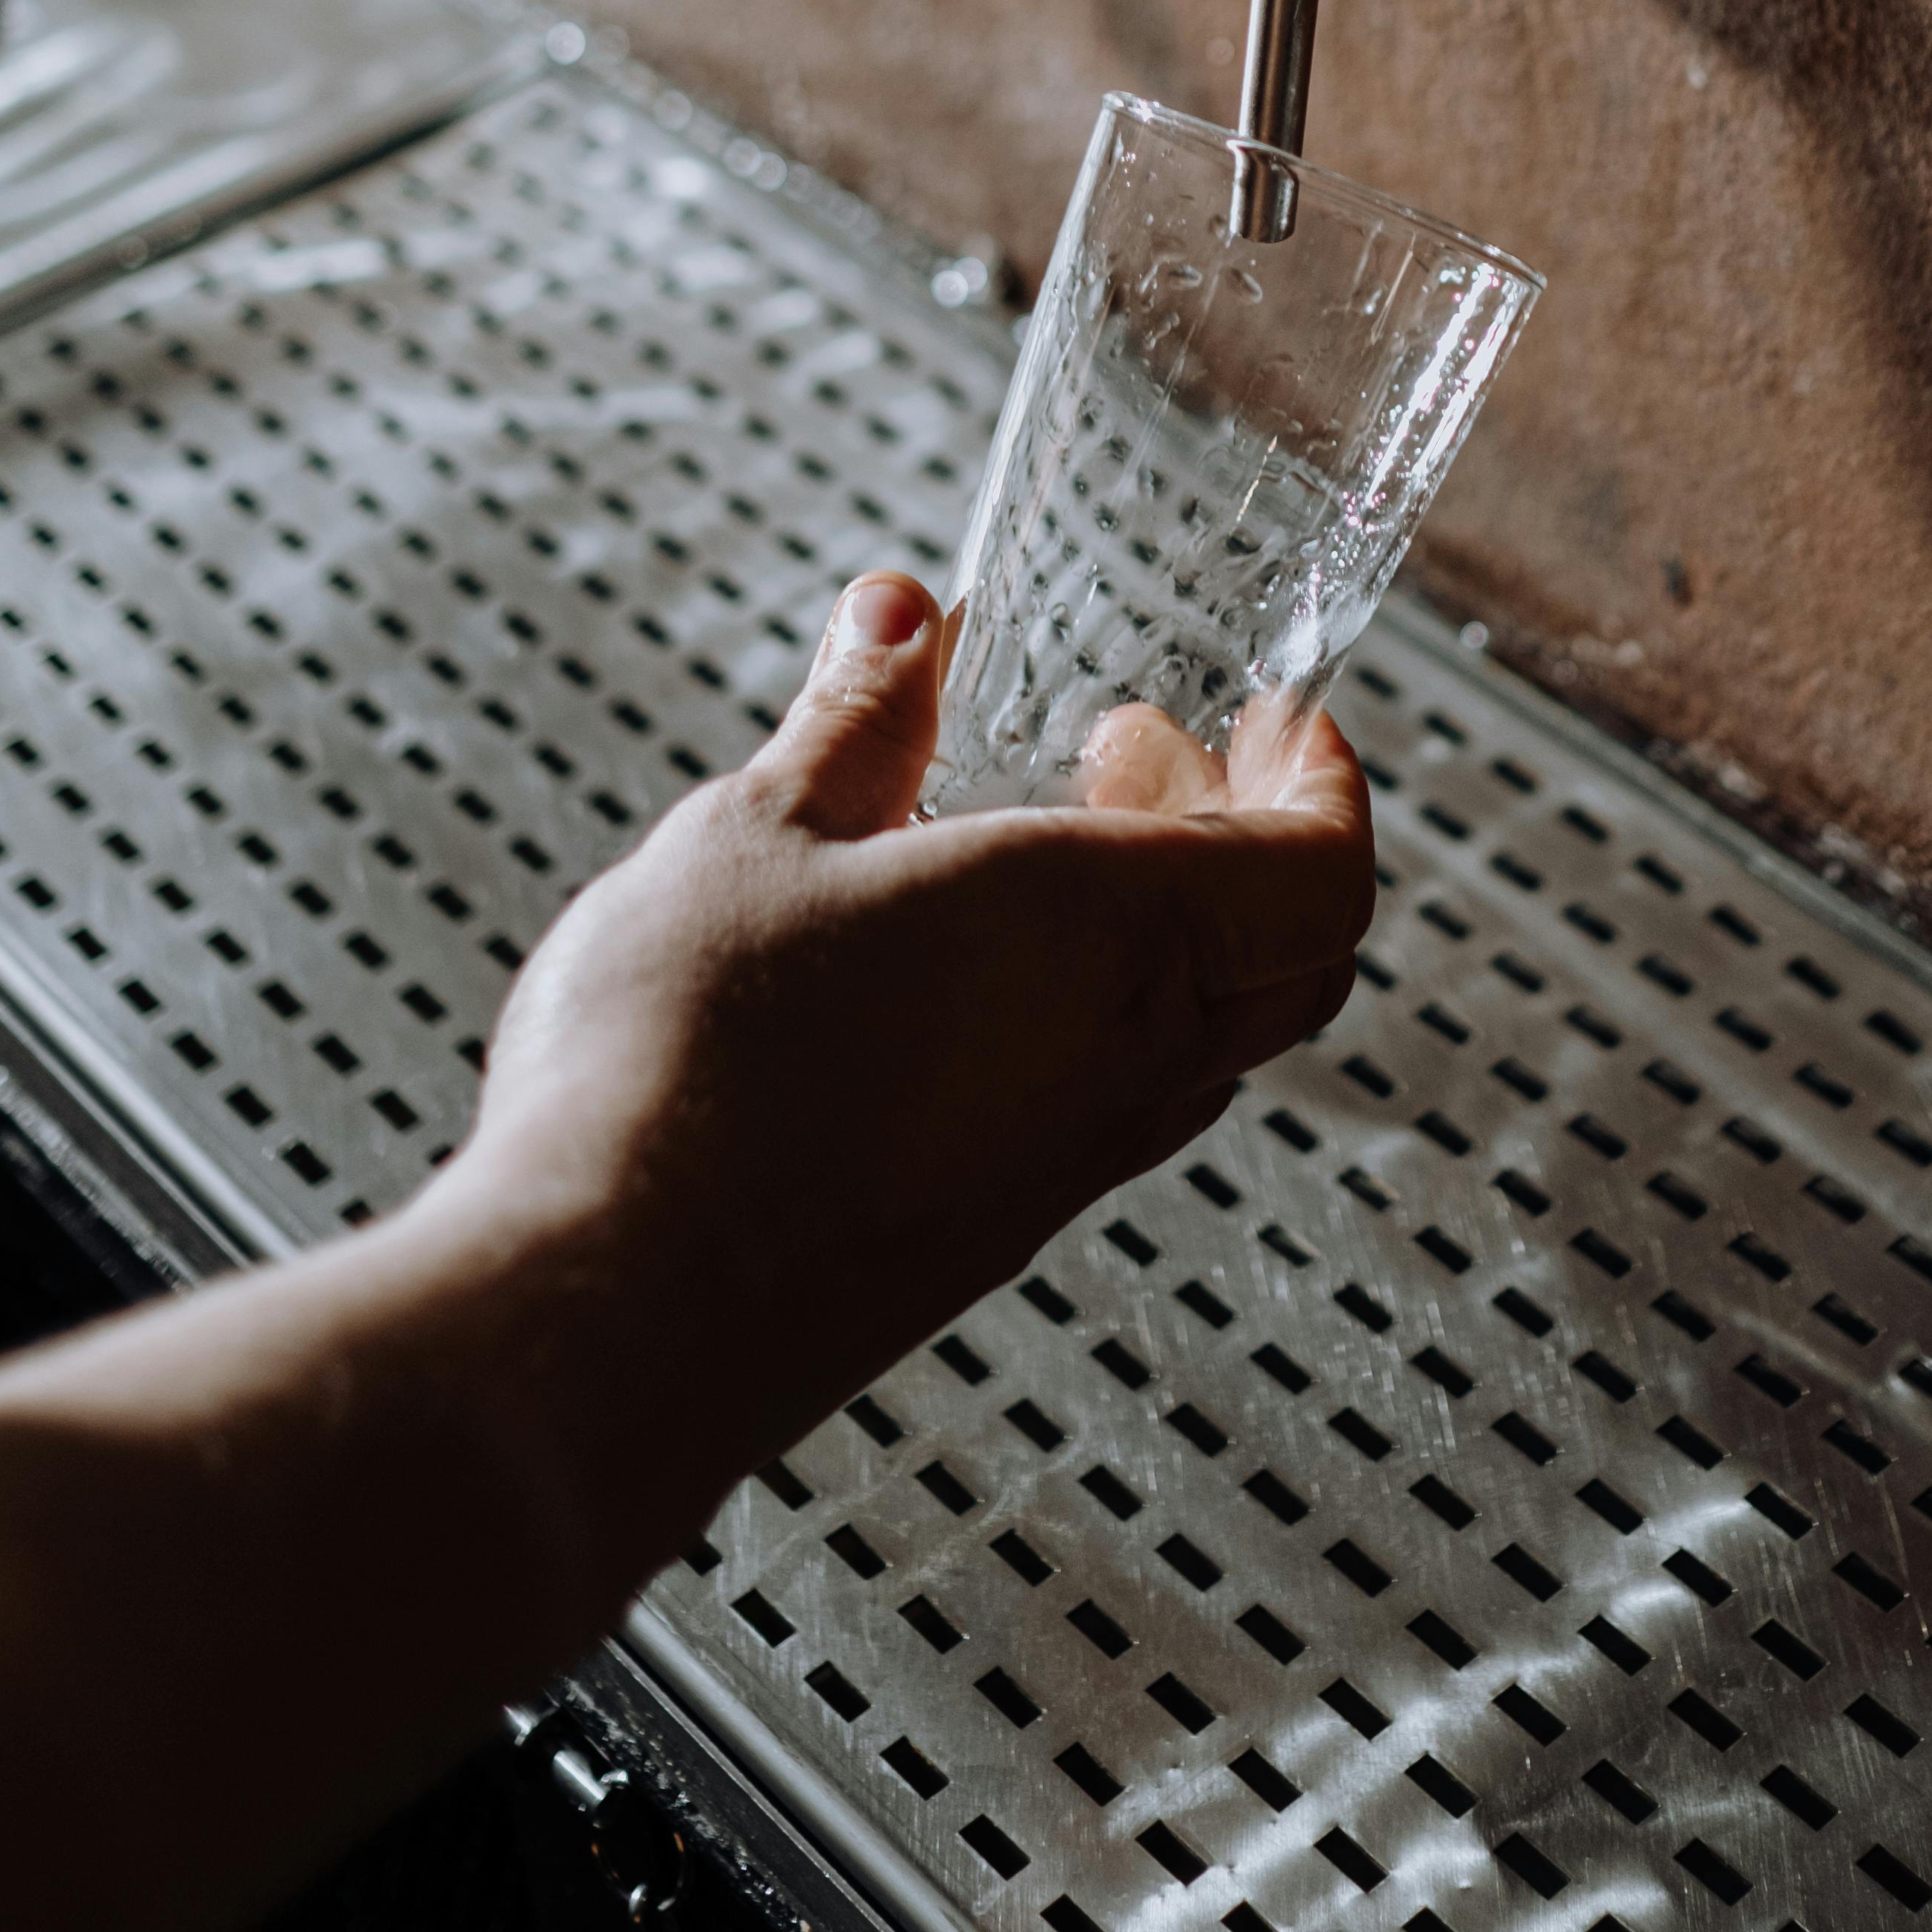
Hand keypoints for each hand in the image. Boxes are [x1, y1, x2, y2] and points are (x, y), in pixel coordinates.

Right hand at [436, 567, 1372, 1601]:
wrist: (606, 1312)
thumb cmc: (688, 1063)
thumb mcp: (759, 832)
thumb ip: (853, 723)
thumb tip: (901, 620)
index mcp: (1112, 936)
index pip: (1324, 872)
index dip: (1325, 781)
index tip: (1274, 715)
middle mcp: (1121, 1062)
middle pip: (1293, 959)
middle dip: (1253, 838)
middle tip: (1142, 756)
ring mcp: (1058, 1165)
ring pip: (1201, 1041)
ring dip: (1168, 929)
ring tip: (1027, 842)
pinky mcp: (982, 1234)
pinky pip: (1101, 1109)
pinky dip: (1084, 1017)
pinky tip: (937, 970)